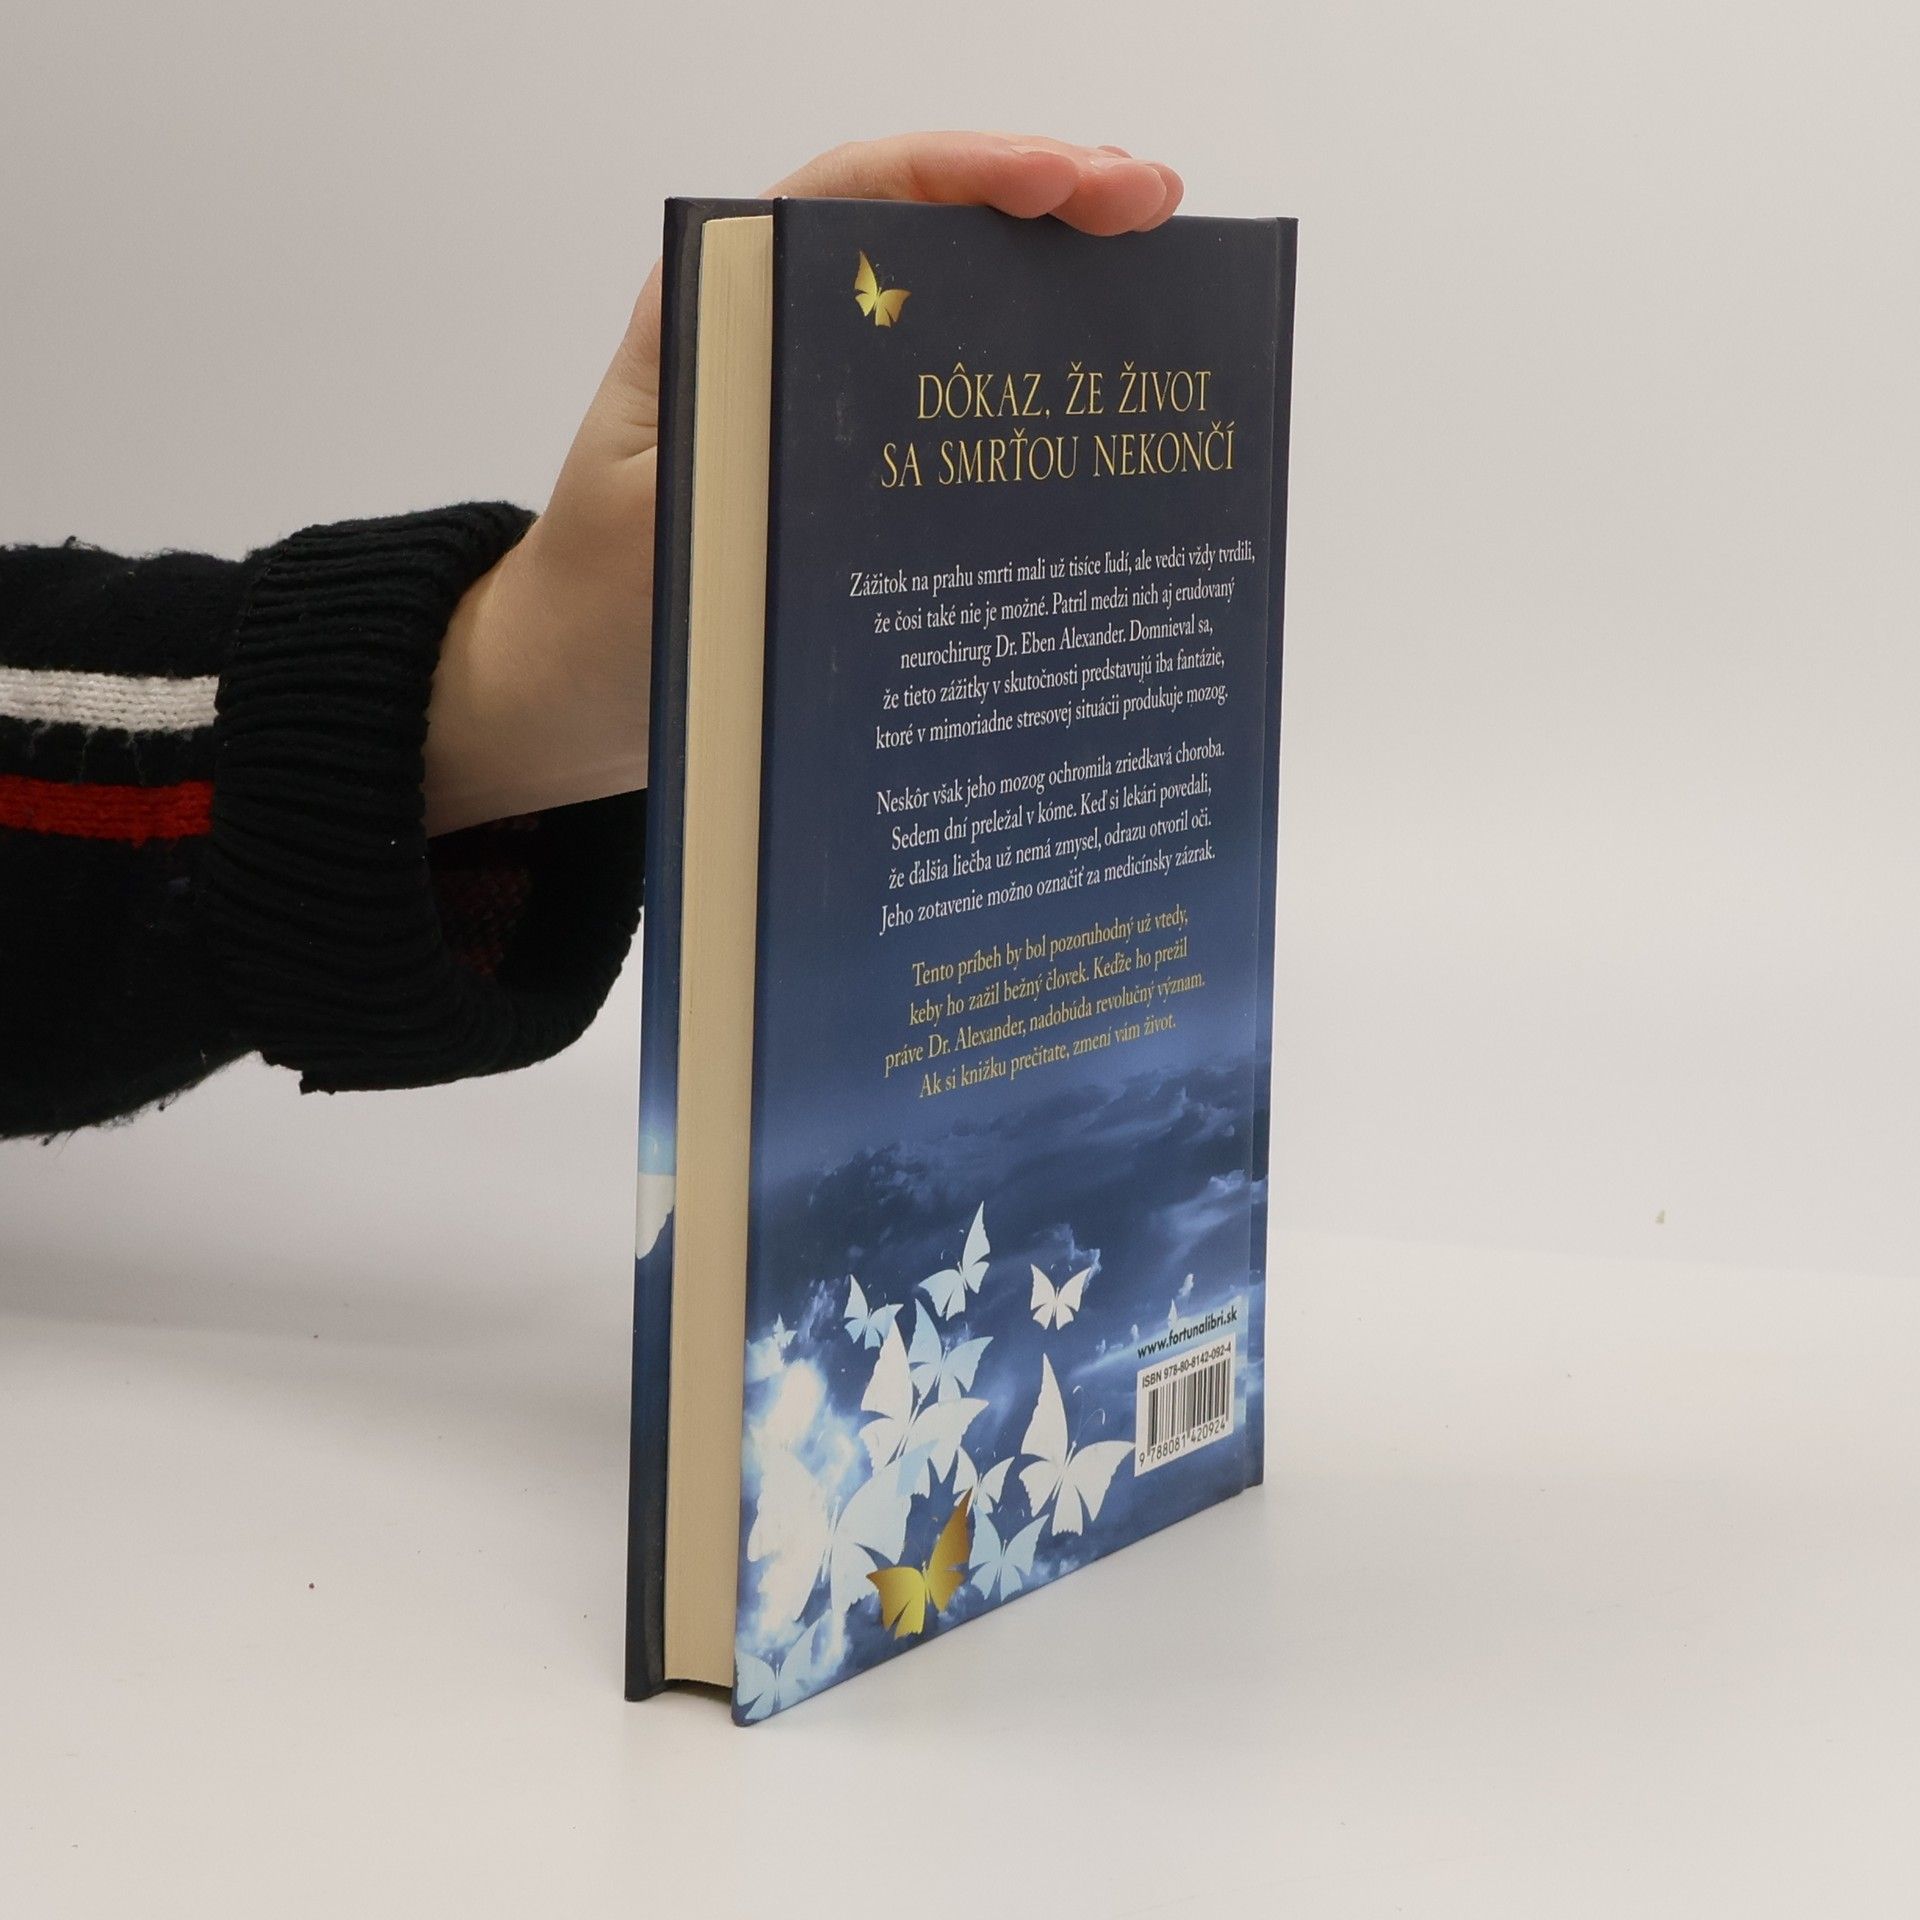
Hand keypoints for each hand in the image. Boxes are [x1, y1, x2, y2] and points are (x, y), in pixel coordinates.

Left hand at [423, 133, 1183, 834]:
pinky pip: (952, 398)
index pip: (854, 195)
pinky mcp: (852, 463)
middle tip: (1155, 206)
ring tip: (1159, 274)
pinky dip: (1029, 383)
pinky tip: (1103, 394)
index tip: (1068, 183)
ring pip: (953, 306)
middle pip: (926, 230)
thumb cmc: (605, 612)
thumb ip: (751, 470)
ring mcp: (824, 398)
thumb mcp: (668, 535)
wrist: (577, 686)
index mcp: (724, 316)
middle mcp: (781, 334)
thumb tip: (887, 439)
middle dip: (1047, 201)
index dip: (967, 170)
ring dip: (1054, 282)